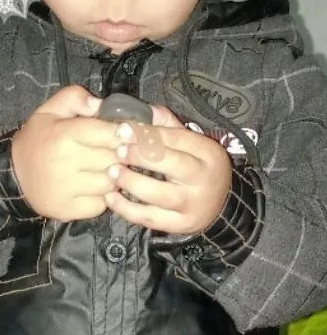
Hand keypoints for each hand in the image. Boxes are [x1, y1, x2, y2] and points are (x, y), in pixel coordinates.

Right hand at [12, 86, 121, 220]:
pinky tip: (95, 187)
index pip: (108, 134)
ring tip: (107, 169)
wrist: (13, 176)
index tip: (128, 133)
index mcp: (63, 135)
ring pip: (111, 183)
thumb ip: (74, 98)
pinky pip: (101, 204)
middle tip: (119, 152)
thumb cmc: (37, 140)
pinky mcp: (69, 210)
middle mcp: (66, 163)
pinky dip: (103, 197)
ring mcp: (68, 189)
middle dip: (121, 154)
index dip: (124, 133)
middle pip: (113, 158)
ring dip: (115, 176)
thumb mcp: (49, 111)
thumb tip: (100, 104)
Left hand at [104, 105, 231, 233]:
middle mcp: (203, 179)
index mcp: (207, 153)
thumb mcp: (193, 144)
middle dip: (141, 156)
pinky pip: (150, 218)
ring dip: (132, 183)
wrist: (223, 205)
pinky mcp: (179, 224)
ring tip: (112, 173)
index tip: (123, 129)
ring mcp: (192, 205)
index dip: (147, 133)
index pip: (176, 139)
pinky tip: (110, 197)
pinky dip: (127, 209)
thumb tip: (143, 110)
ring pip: (160, 195)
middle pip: (171, 164)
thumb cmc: (200, 168)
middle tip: (118, 151)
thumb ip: (168, 126)